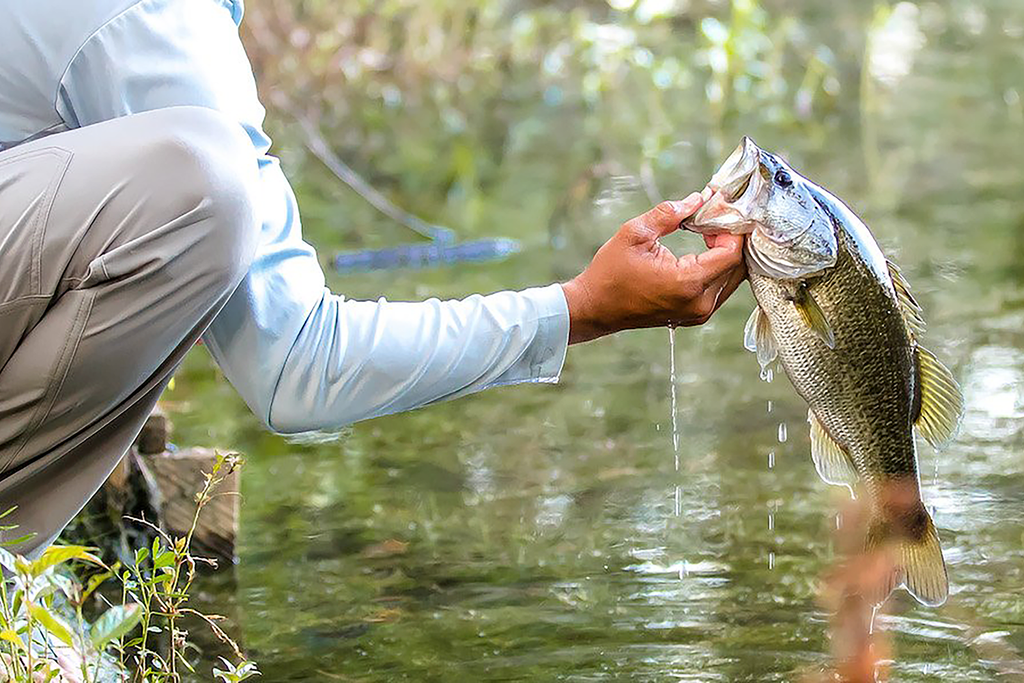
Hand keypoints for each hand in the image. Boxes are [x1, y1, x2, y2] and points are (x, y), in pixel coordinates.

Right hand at [561, 192, 745, 343]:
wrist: (595, 308)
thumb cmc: (610, 273)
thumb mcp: (634, 234)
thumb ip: (669, 214)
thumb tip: (698, 199)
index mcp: (687, 282)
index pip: (731, 253)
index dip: (730, 228)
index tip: (715, 211)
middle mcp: (699, 303)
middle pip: (738, 266)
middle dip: (731, 238)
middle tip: (712, 218)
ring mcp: (699, 313)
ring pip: (733, 277)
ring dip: (726, 252)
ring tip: (707, 232)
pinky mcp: (696, 316)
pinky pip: (721, 288)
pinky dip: (718, 267)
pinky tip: (703, 250)